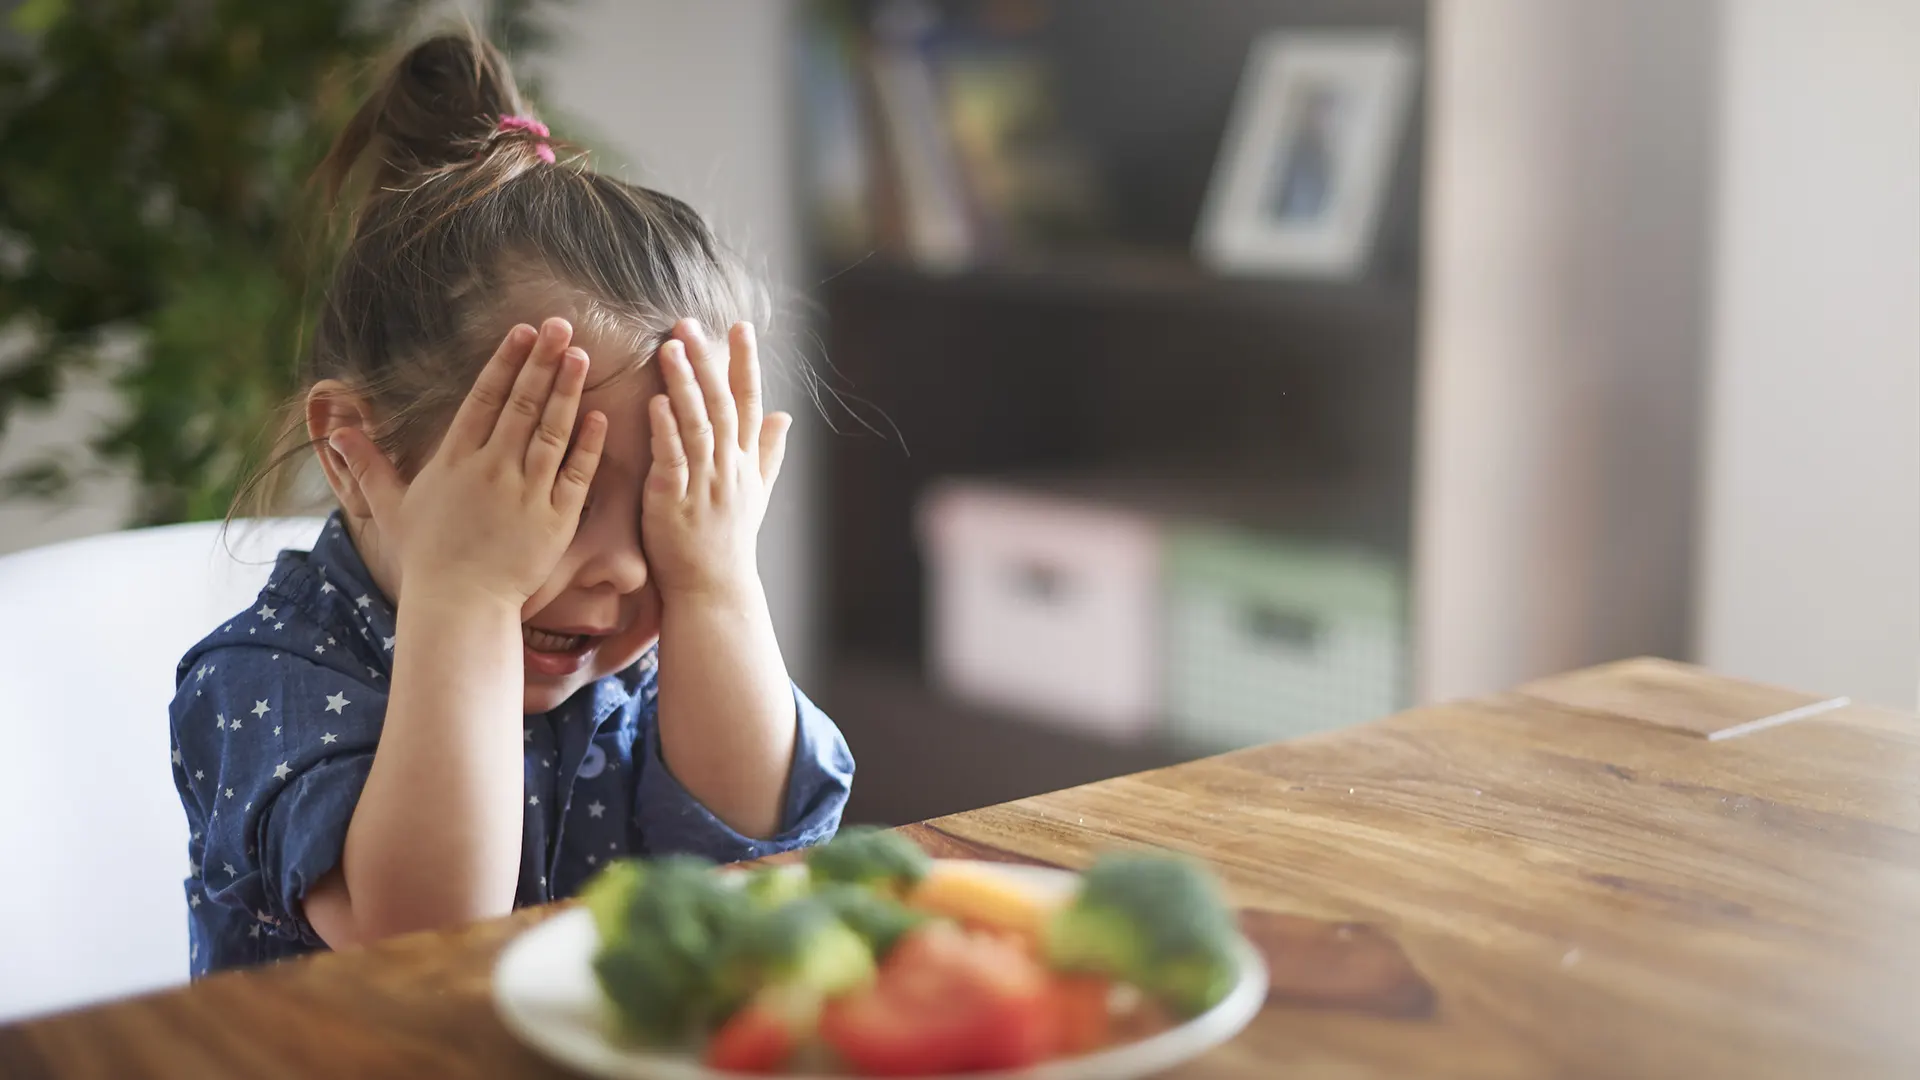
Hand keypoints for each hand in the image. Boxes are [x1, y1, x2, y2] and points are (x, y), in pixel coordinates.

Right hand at [328, 318, 606, 609]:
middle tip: (562, 326)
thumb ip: (369, 466)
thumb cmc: (427, 558)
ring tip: (582, 356)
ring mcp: (526, 492)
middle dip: (542, 361)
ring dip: (567, 391)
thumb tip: (335, 432)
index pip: (484, 399)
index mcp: (455, 460)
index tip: (523, 331)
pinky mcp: (555, 518)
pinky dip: (589, 444)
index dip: (505, 362)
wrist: (459, 605)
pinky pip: (576, 473)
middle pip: (522, 404)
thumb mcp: (391, 507)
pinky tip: (599, 415)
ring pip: (552, 431)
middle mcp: (492, 469)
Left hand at [643, 319, 789, 600]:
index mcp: (746, 462)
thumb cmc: (729, 543)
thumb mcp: (757, 495)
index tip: (740, 327)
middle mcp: (729, 468)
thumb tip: (787, 416)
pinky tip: (655, 402)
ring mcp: (704, 484)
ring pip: (697, 425)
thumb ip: (768, 453)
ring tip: (669, 348)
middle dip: (708, 362)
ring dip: (684, 385)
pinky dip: (665, 430)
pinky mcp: (674, 502)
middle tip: (689, 324)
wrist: (714, 591)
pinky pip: (672, 460)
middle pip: (722, 405)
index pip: (750, 403)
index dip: (745, 363)